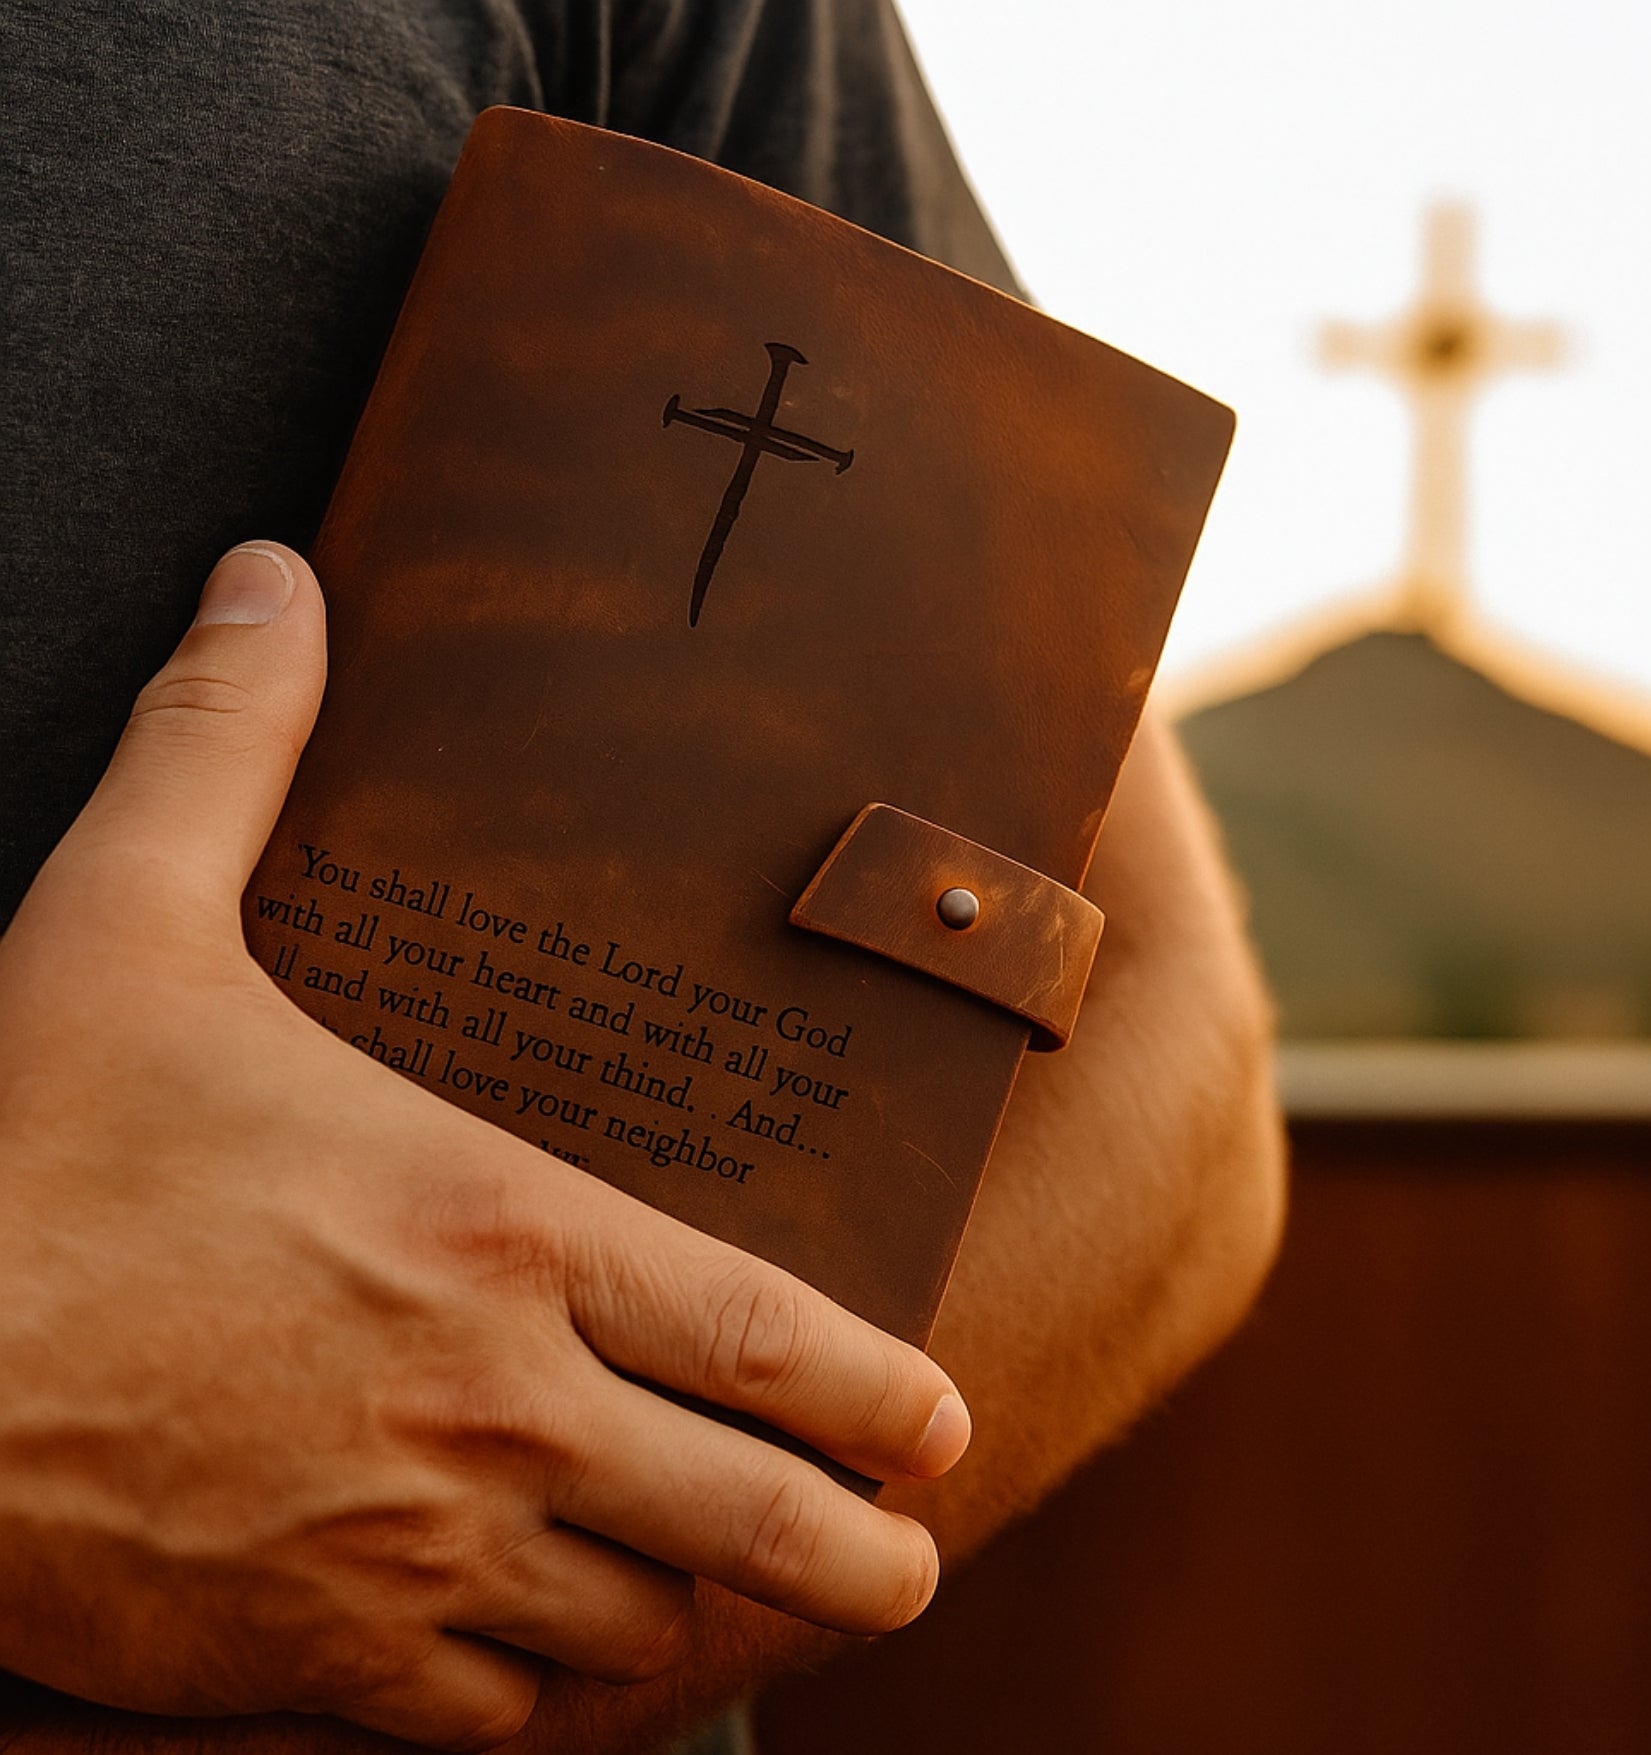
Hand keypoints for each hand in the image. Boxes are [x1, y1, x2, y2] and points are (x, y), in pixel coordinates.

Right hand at [0, 544, 969, 1749]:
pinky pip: (490, 1716)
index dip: (887, 1398)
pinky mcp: (317, 1663)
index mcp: (500, 1231)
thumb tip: (271, 581)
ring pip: (635, 1629)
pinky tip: (550, 1654)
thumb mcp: (123, 920)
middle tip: (902, 1559)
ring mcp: (414, 1551)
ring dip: (698, 1613)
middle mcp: (496, 1405)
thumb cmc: (15, 1150)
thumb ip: (228, 750)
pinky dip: (543, 1693)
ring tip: (738, 1592)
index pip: (771, 1340)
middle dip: (859, 1558)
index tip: (942, 1428)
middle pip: (754, 1520)